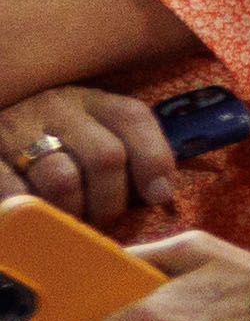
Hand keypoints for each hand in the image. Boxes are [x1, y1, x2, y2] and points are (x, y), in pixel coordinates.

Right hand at [0, 85, 177, 234]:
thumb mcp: (91, 131)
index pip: (133, 118)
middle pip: (105, 156)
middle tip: (102, 219)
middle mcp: (55, 107)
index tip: (159, 197)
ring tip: (70, 221)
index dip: (154, 161)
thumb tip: (162, 194)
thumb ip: (130, 152)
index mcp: (89, 99)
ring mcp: (16, 129)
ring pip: (63, 180)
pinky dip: (35, 214)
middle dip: (111, 200)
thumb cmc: (50, 141)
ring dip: (74, 212)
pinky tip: (40, 218)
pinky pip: (17, 195)